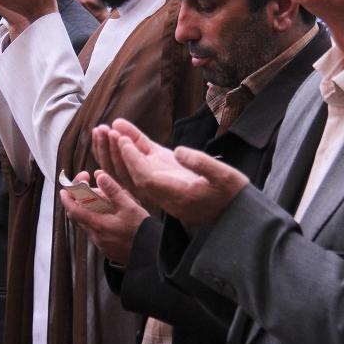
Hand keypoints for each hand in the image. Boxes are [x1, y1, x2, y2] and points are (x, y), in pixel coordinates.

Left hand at [59, 170, 149, 265]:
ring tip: (100, 200)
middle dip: (77, 202)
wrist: (150, 255)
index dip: (66, 198)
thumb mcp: (130, 207)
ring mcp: (100, 243)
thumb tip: (99, 175)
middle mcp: (95, 235)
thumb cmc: (141, 230)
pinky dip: (95, 220)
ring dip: (87, 211)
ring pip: (86, 224)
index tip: (65, 189)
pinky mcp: (106, 248)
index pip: (73, 210)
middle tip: (86, 190)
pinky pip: (94, 231)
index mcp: (98, 224)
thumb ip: (113, 191)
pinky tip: (109, 215)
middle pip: (77, 217)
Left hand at [105, 118, 248, 228]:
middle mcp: (164, 193)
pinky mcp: (167, 180)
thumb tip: (178, 152)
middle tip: (108, 131)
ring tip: (109, 128)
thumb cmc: (232, 195)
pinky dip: (136, 148)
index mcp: (176, 195)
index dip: (133, 160)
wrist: (235, 214)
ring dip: (121, 151)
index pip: (146, 178)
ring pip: (136, 170)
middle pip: (134, 175)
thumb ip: (201, 164)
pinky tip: (126, 131)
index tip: (123, 142)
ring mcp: (164, 187)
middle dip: (119, 154)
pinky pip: (147, 165)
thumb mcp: (224, 177)